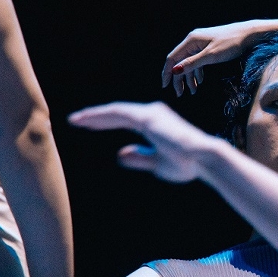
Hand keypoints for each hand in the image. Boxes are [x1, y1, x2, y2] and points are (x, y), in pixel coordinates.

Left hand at [69, 102, 215, 182]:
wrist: (202, 159)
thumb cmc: (186, 164)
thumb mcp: (157, 163)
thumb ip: (139, 158)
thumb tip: (119, 154)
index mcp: (155, 123)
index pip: (125, 120)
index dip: (105, 122)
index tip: (88, 126)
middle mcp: (152, 114)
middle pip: (118, 113)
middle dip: (96, 117)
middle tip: (76, 120)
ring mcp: (150, 113)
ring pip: (116, 111)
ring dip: (94, 116)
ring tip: (75, 120)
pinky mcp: (147, 117)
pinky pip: (119, 114)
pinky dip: (101, 116)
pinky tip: (87, 121)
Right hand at [162, 22, 274, 95]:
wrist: (250, 35)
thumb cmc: (231, 43)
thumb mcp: (211, 56)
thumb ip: (193, 63)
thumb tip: (175, 70)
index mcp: (191, 41)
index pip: (173, 58)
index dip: (167, 72)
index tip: (165, 87)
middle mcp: (193, 41)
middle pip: (180, 62)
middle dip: (179, 78)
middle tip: (180, 94)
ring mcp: (201, 44)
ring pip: (190, 62)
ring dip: (190, 77)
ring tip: (193, 92)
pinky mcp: (209, 47)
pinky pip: (199, 61)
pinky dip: (198, 72)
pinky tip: (201, 81)